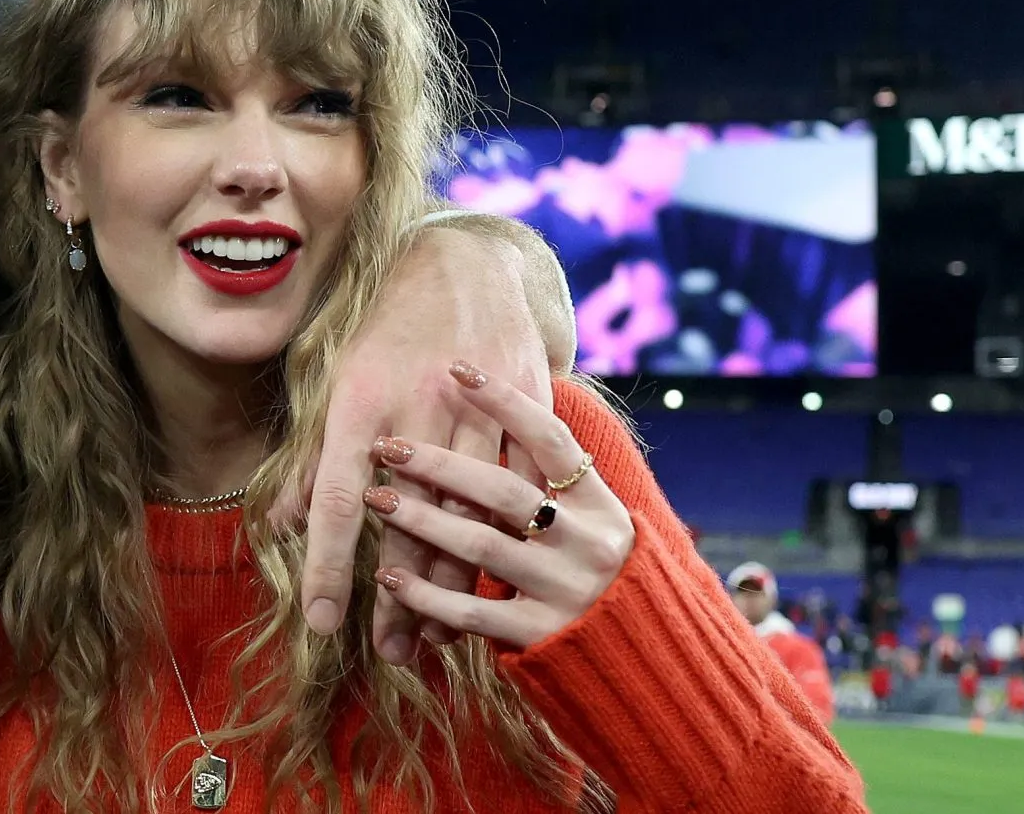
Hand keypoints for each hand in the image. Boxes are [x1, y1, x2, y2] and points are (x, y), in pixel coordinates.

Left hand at [280, 225, 555, 661]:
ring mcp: (475, 411)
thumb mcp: (335, 382)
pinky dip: (507, 541)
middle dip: (399, 596)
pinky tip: (494, 585)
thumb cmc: (385, 328)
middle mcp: (417, 409)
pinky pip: (520, 491)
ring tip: (436, 637)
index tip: (323, 623)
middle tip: (389, 653)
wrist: (466, 264)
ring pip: (470, 516)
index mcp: (359, 403)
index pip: (338, 501)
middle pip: (409, 523)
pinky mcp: (524, 410)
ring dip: (454, 583)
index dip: (329, 567)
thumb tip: (280, 525)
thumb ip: (312, 459)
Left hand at [364, 362, 634, 647]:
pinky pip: (473, 612)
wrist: (649, 656)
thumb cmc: (596, 571)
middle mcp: (588, 542)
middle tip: (387, 446)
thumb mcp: (590, 519)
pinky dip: (426, 593)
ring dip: (420, 521)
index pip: (550, 439)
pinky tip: (389, 577)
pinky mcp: (543, 635)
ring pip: (481, 546)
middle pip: (503, 491)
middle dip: (438, 465)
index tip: (457, 368)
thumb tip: (491, 417)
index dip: (505, 401)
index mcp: (598, 504)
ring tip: (374, 500)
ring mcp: (566, 590)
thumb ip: (549, 479)